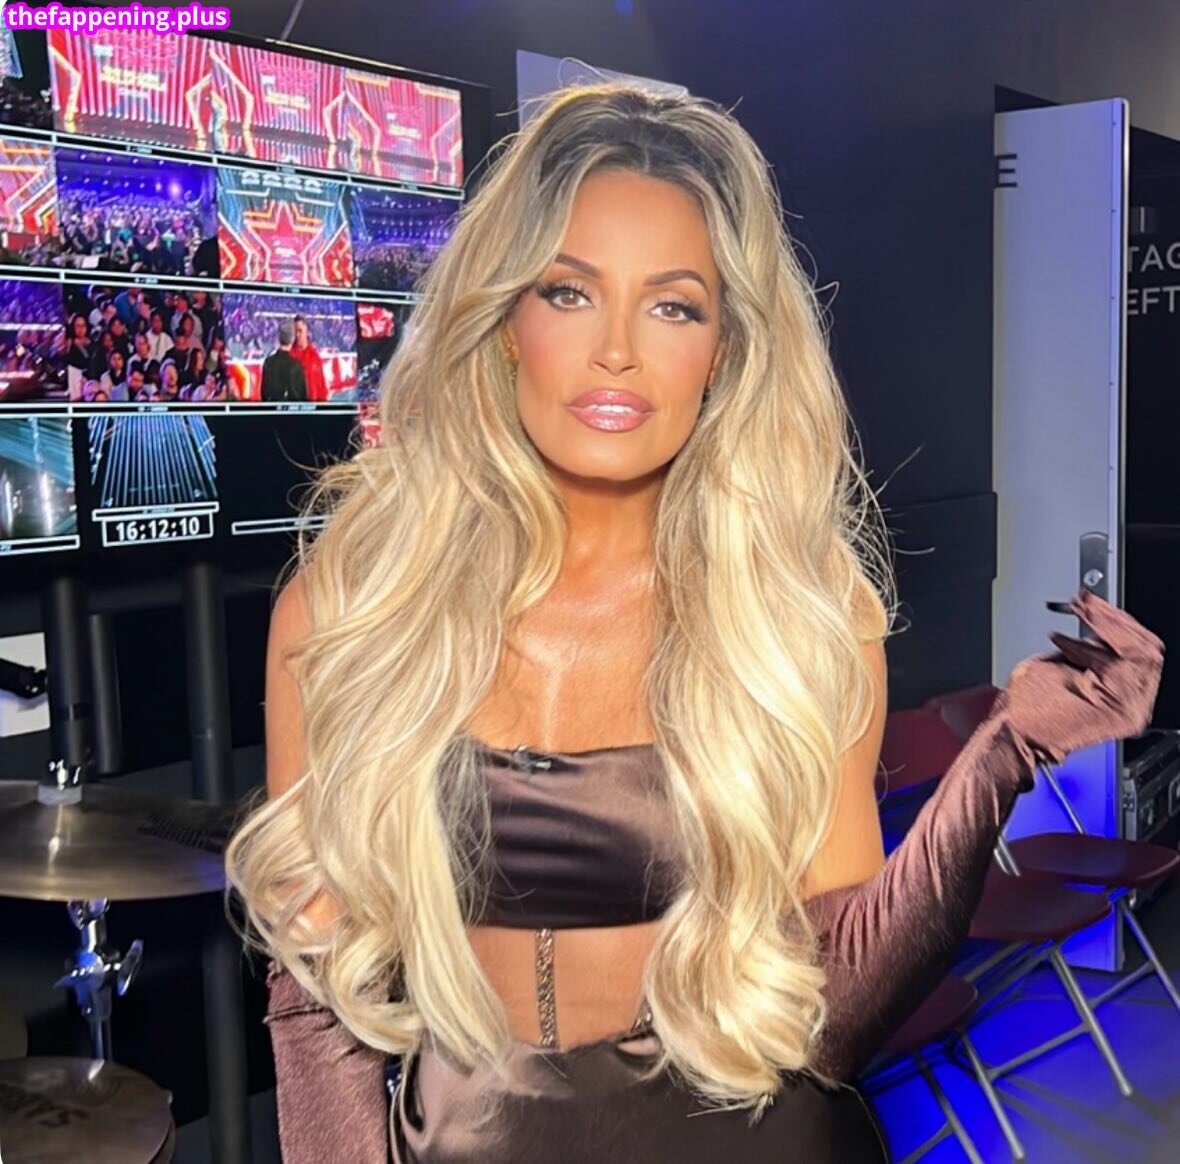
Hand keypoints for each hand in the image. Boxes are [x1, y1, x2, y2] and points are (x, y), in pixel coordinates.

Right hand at [1003, 589, 1163, 764]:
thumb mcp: (1053, 668)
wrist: (1016, 734)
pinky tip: (1081, 640)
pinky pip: (1124, 664)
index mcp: (1124, 702)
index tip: (1086, 604)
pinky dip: (1103, 646)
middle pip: (1144, 649)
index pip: (1134, 649)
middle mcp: (1134, 706)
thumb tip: (1097, 624)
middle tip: (1088, 604)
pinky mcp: (1118, 701)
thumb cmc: (1027, 713)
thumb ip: (1085, 646)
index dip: (1109, 621)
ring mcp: (1129, 705)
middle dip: (1114, 621)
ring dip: (1109, 631)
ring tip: (1082, 618)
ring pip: (1137, 654)